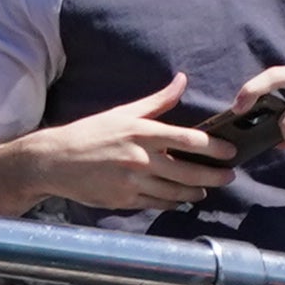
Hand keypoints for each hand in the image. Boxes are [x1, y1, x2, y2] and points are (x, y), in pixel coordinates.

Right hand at [30, 73, 237, 213]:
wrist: (54, 161)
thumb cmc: (90, 133)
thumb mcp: (123, 112)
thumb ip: (157, 101)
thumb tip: (182, 80)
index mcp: (141, 132)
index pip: (187, 140)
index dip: (214, 147)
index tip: (230, 151)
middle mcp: (139, 158)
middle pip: (188, 171)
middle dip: (214, 176)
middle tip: (229, 176)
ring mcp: (132, 182)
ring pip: (175, 192)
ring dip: (195, 192)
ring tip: (205, 189)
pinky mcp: (124, 200)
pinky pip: (157, 203)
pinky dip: (172, 202)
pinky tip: (180, 200)